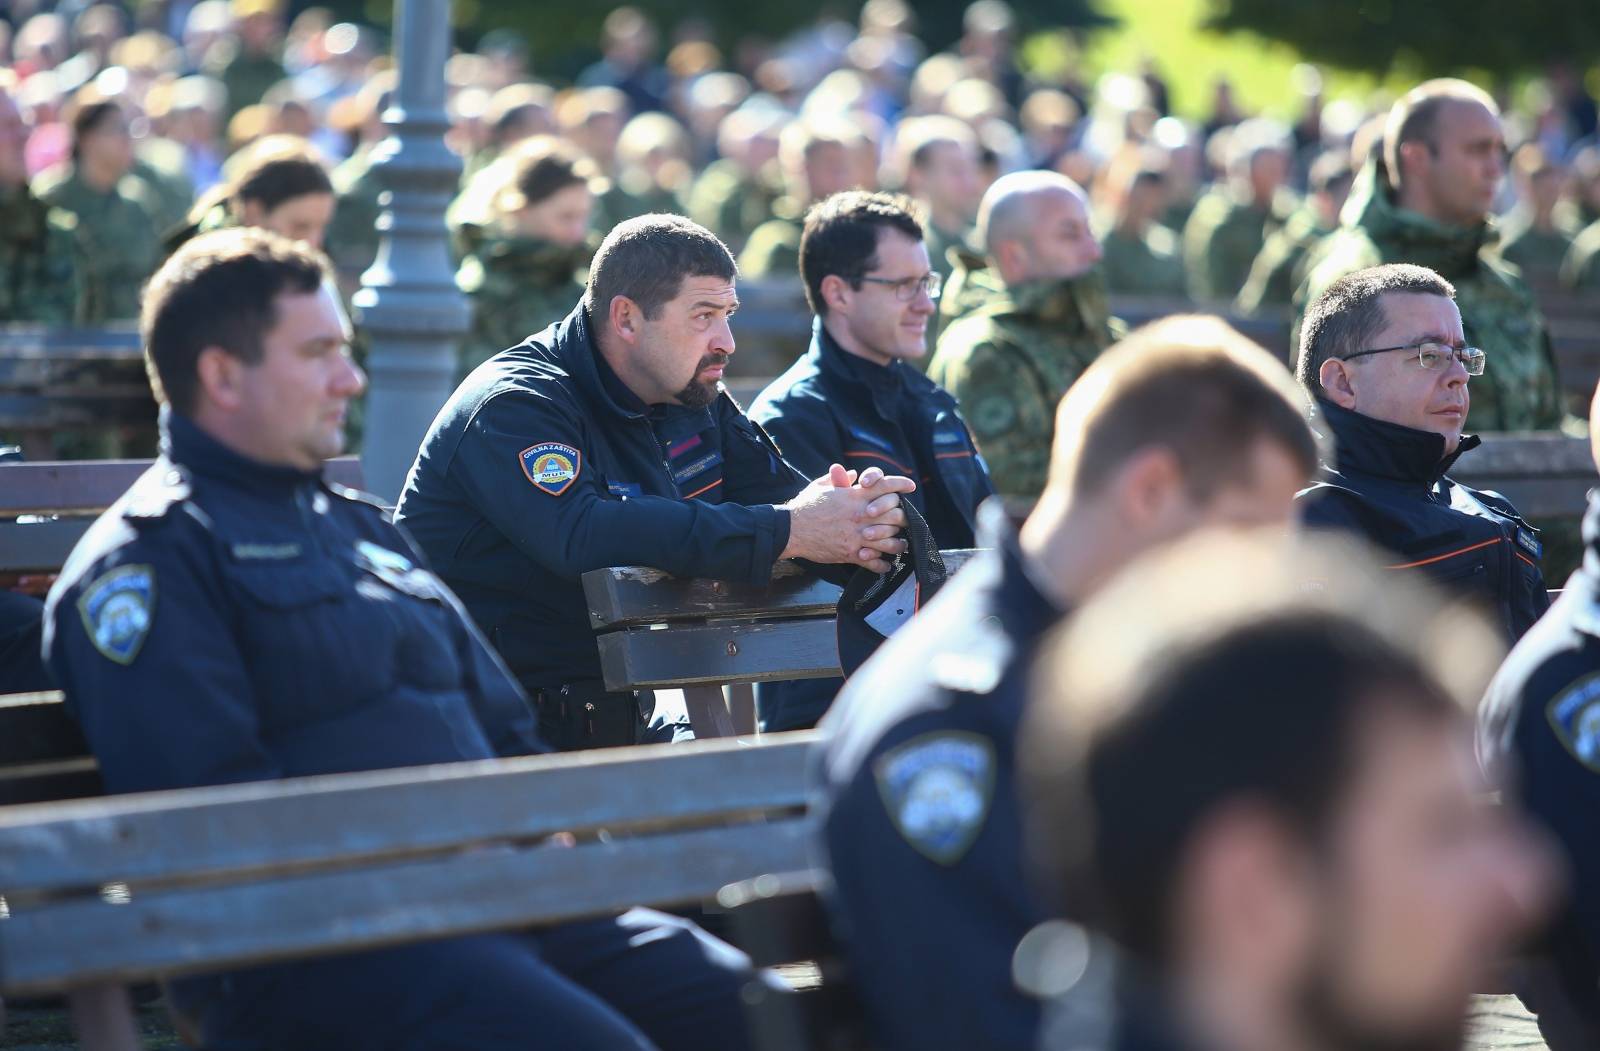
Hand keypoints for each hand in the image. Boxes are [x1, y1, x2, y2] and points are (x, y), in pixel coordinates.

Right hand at [781, 464, 916, 571]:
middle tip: (904, 520)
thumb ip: (838, 479)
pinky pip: (874, 563)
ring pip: (890, 541)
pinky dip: (882, 565)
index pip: (886, 486)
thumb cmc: (805, 506)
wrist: (790, 529)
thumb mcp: (821, 487)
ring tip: (900, 545)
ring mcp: (857, 536)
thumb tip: (852, 473)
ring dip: (898, 544)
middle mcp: (860, 515)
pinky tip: (885, 565)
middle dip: (903, 517)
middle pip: (896, 514)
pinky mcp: (851, 553)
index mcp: (855, 496)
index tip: (910, 486)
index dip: (901, 484)